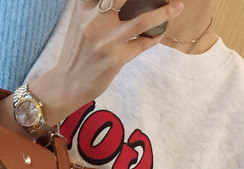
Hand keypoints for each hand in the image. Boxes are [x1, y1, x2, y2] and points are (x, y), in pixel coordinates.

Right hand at [30, 0, 184, 117]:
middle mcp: (94, 20)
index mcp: (84, 6)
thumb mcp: (80, 19)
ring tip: (177, 6)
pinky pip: (141, 45)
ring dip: (163, 13)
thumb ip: (97, 5)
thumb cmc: (77, 50)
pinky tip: (158, 34)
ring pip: (142, 20)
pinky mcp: (115, 59)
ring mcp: (106, 41)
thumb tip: (123, 3)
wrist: (66, 84)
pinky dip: (153, 37)